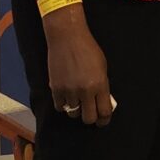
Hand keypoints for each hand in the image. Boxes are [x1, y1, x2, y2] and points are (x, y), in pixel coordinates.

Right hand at [42, 9, 115, 123]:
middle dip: (90, 118)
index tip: (102, 121)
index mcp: (100, 85)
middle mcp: (85, 90)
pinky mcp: (55, 88)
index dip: (104, 120)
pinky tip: (66, 97)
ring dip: (76, 109)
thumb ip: (102, 86)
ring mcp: (69, 90)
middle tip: (89, 113)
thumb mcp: (102, 67)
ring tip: (76, 100)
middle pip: (88, 118)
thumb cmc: (88, 49)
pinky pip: (59, 107)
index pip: (104, 112)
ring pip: (73, 113)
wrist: (67, 37)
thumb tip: (102, 102)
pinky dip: (63, 104)